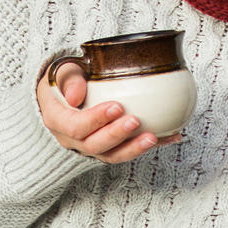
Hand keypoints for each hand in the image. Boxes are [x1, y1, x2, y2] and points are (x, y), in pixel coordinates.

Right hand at [35, 62, 179, 163]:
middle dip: (116, 135)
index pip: (75, 127)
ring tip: (153, 137)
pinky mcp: (107, 148)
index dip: (96, 120)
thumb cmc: (64, 79)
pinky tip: (170, 137)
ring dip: (133, 148)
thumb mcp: (61, 72)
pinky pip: (126, 151)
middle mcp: (71, 139)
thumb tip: (75, 96)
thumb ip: (69, 79)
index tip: (117, 106)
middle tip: (136, 121)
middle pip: (93, 145)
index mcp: (57, 120)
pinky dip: (147, 146)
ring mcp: (89, 146)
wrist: (64, 93)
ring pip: (111, 155)